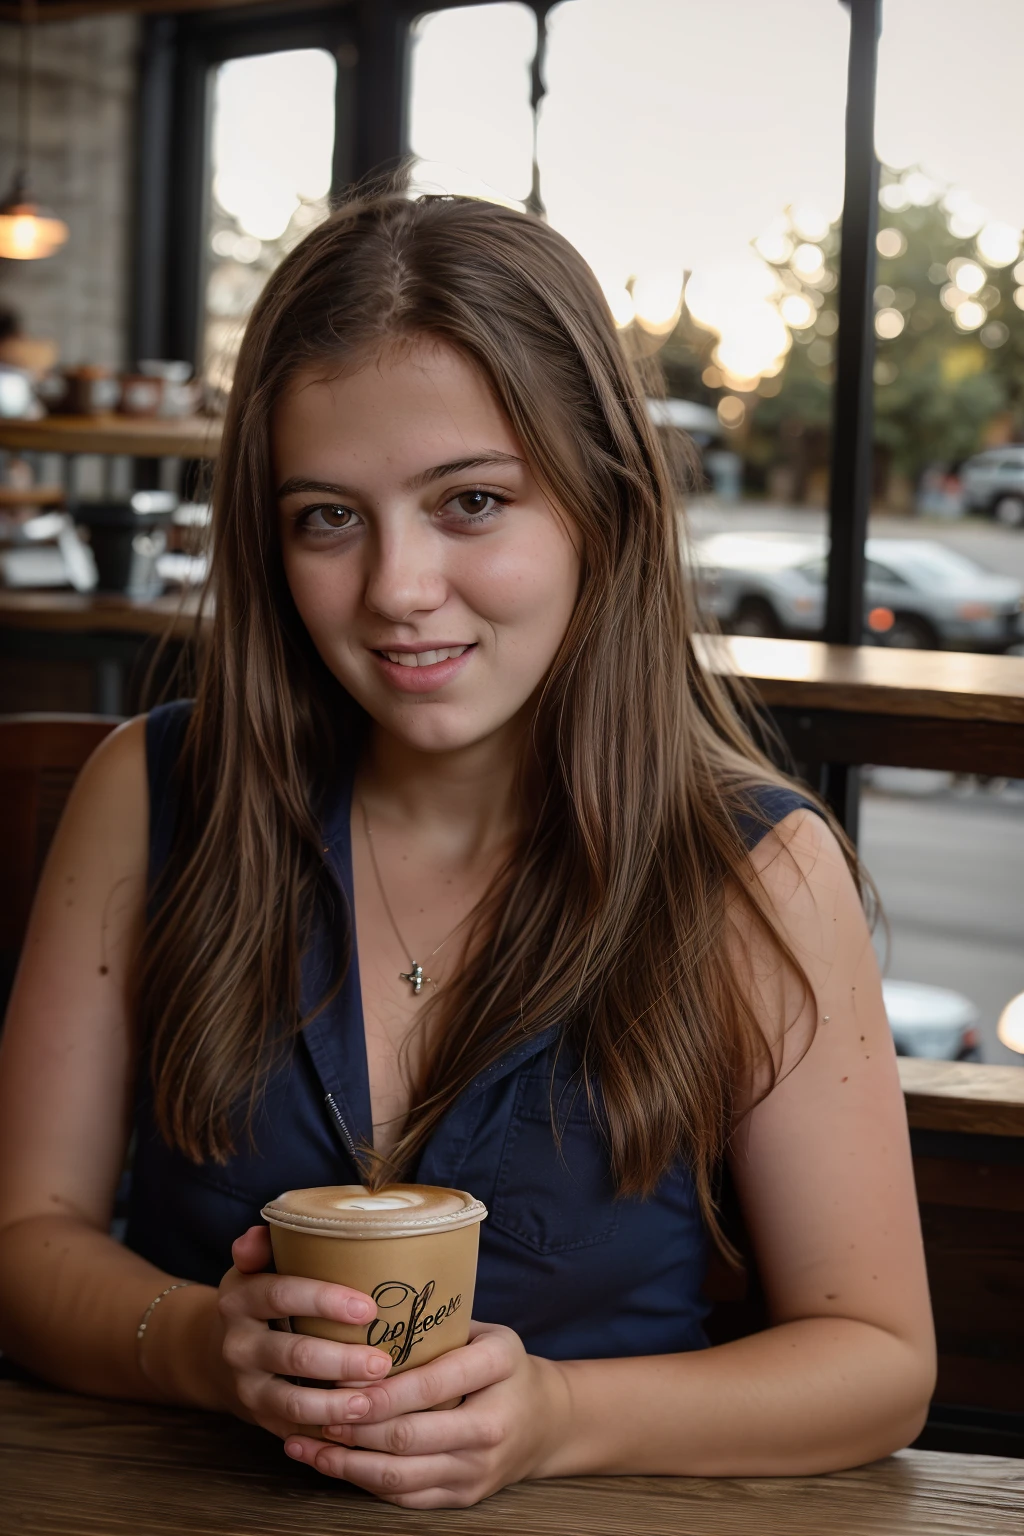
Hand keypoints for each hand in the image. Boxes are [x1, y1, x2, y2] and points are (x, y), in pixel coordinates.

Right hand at [216, 1224, 393, 1441]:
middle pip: (294, 1353)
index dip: (325, 1301)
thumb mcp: (257, 1266)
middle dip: (342, 1360)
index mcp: (240, 1297)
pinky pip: (293, 1430)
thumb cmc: (260, 1297)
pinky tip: (358, 1429)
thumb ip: (267, 1244)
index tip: (369, 1308)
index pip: (281, 1294)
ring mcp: (246, 1386)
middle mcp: (238, 1344)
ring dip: (336, 1405)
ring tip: (374, 1400)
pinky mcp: (258, 1417)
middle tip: (384, 1361)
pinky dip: (326, 1432)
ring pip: (292, 1401)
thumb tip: (261, 1231)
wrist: (216, 1351)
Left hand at [282, 1320, 572, 1508]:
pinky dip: (363, 1482)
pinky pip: (406, 1496)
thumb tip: (363, 1305)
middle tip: (313, 1411)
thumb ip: (437, 1324)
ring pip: (402, 1475)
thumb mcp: (484, 1331)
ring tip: (306, 1444)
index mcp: (500, 1366)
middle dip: (355, 1427)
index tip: (341, 1382)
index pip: (434, 1383)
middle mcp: (493, 1424)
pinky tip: (332, 1464)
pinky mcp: (465, 1497)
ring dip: (347, 1463)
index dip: (383, 1389)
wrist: (548, 1422)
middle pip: (411, 1435)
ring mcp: (479, 1468)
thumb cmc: (501, 1366)